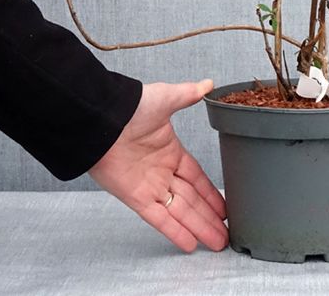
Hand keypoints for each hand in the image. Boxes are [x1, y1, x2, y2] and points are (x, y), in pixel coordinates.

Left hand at [89, 79, 227, 252]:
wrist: (102, 119)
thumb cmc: (131, 107)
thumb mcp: (166, 98)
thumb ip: (188, 95)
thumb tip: (208, 84)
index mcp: (171, 151)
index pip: (197, 177)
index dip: (210, 193)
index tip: (224, 207)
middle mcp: (162, 172)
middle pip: (191, 200)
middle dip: (209, 217)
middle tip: (226, 233)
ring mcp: (150, 186)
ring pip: (180, 212)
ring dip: (199, 228)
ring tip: (217, 243)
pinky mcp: (136, 198)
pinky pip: (159, 218)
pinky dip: (174, 231)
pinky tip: (190, 244)